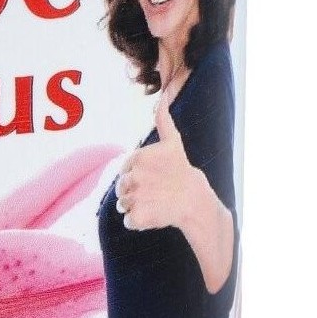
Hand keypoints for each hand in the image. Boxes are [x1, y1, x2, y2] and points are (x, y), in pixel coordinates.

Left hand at [115, 96, 200, 232]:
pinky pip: (128, 220)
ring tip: (155, 202)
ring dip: (136, 206)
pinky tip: (155, 214)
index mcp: (137, 158)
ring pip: (123, 205)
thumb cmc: (181, 171)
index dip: (138, 176)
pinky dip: (138, 221)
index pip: (124, 171)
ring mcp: (135, 197)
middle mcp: (134, 176)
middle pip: (121, 188)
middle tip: (155, 191)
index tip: (154, 177)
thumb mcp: (172, 142)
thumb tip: (162, 96)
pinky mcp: (138, 216)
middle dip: (135, 191)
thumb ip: (162, 119)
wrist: (196, 201)